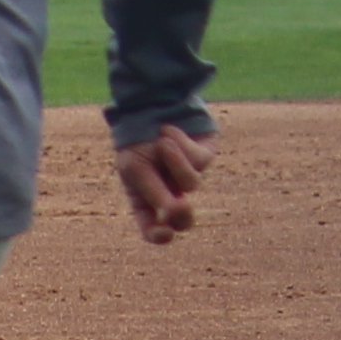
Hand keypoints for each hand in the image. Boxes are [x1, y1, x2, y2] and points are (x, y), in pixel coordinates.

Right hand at [115, 121, 212, 245]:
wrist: (149, 103)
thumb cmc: (136, 140)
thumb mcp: (136, 169)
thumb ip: (156, 194)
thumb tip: (176, 214)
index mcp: (145, 199)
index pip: (153, 229)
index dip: (159, 235)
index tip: (164, 232)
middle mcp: (169, 190)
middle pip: (183, 219)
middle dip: (181, 213)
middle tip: (180, 206)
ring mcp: (188, 174)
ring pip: (192, 183)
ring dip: (174, 160)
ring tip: (162, 141)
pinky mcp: (205, 157)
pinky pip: (199, 161)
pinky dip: (181, 144)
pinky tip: (170, 131)